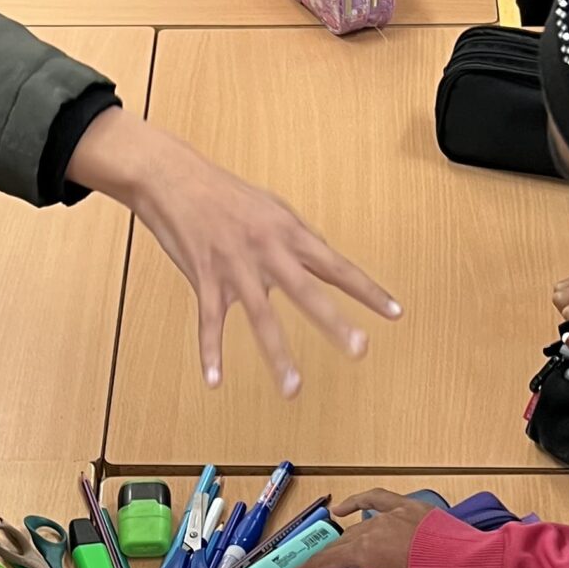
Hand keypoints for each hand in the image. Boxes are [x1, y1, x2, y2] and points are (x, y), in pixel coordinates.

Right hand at [69, 107, 399, 393]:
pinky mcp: (205, 278)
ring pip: (261, 317)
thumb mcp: (271, 208)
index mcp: (289, 232)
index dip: (367, 290)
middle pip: (307, 292)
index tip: (394, 312)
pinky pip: (209, 323)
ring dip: (278, 356)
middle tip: (359, 350)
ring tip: (293, 389)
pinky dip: (210, 353)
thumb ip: (296, 238)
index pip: (336, 266)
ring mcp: (235, 267)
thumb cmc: (223, 193)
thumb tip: (322, 262)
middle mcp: (267, 250)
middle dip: (334, 323)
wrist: (174, 178)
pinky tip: (215, 381)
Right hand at [278, 488, 434, 567]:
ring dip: (341, 542)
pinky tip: (345, 508)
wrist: (483, 566)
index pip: (323, 563)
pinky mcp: (411, 509)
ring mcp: (393, 515)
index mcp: (366, 553)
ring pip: (357, 527)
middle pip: (337, 546)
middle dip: (318, 561)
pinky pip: (377, 499)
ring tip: (330, 556)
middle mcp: (374, 528)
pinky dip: (358, 502)